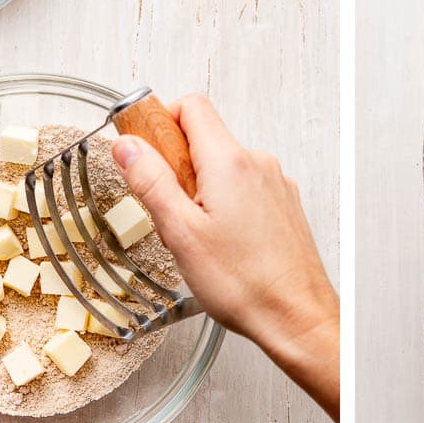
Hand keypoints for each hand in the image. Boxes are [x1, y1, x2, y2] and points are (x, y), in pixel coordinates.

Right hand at [112, 94, 338, 420]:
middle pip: (205, 137)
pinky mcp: (283, 204)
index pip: (190, 107)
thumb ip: (151, 182)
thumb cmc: (244, 283)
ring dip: (201, 187)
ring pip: (224, 165)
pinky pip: (245, 187)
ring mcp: (275, 184)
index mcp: (230, 162)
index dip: (161, 121)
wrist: (295, 316)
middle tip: (168, 207)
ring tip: (197, 234)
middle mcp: (258, 164)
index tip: (144, 150)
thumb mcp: (181, 233)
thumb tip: (128, 146)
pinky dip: (225, 202)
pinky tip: (222, 241)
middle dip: (178, 164)